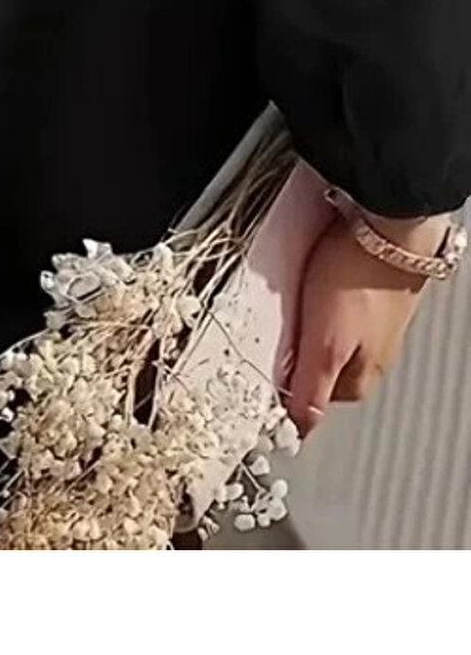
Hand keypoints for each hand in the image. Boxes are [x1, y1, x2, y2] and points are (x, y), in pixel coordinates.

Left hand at [285, 210, 445, 435]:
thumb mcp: (325, 344)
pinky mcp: (372, 289)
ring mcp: (376, 320)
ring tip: (295, 305)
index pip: (317, 402)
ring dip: (311, 325)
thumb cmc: (357, 277)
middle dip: (299, 355)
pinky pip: (340, 305)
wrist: (389, 225)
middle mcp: (374, 353)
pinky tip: (315, 283)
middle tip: (278, 336)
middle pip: (325, 368)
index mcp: (363, 375)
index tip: (266, 373)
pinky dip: (323, 298)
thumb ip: (313, 388)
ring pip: (332, 336)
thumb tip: (302, 429)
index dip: (288, 389)